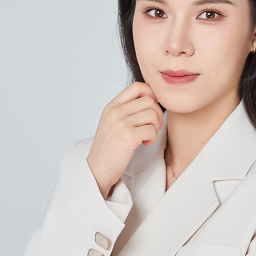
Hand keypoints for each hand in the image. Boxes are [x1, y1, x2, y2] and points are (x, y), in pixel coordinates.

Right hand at [87, 82, 162, 198]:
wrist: (97, 169)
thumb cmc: (108, 148)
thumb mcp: (112, 122)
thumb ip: (126, 110)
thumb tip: (151, 99)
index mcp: (112, 106)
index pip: (138, 86)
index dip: (151, 95)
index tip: (152, 109)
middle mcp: (116, 112)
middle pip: (149, 101)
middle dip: (157, 114)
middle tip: (152, 127)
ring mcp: (121, 124)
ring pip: (153, 115)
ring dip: (155, 127)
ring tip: (147, 137)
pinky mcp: (128, 137)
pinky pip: (151, 130)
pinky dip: (152, 138)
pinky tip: (144, 143)